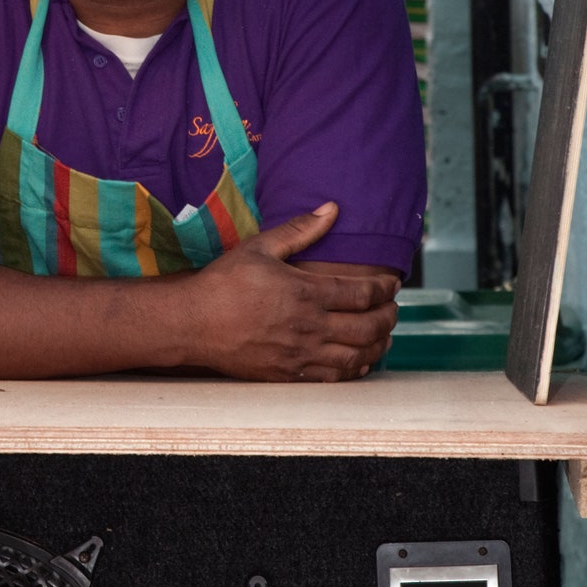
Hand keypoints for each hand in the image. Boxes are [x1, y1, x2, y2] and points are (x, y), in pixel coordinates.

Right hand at [182, 204, 397, 381]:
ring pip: (357, 356)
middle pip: (368, 327)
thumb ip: (300, 230)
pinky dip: (355, 370)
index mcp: (304, 292)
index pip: (362, 293)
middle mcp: (308, 326)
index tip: (393, 284)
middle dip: (389, 317)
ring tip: (385, 335)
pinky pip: (333, 378)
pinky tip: (360, 361)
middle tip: (394, 309)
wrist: (193, 324)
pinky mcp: (289, 375)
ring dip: (379, 345)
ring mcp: (300, 354)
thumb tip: (332, 208)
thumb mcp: (260, 247)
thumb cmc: (224, 282)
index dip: (384, 289)